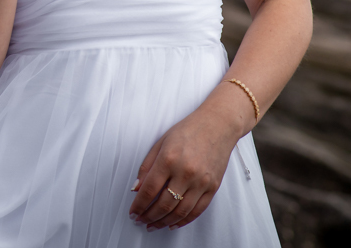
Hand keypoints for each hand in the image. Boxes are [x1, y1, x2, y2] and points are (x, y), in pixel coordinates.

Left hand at [128, 108, 240, 231]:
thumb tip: (136, 188)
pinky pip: (197, 210)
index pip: (149, 189)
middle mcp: (185, 172)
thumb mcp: (161, 142)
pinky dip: (184, 220)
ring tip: (154, 225)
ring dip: (164, 222)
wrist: (217, 125)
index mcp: (169, 159)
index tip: (133, 212)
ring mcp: (201, 182)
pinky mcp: (213, 187)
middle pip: (164, 204)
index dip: (139, 204)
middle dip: (149, 216)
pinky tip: (173, 223)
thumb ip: (147, 166)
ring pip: (180, 211)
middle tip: (141, 221)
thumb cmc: (188, 131)